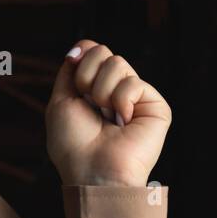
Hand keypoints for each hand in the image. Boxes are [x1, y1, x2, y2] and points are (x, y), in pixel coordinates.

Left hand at [45, 39, 171, 187]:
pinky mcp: (155, 106)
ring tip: (106, 116)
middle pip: (103, 52)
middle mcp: (115, 90)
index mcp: (93, 88)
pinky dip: (121, 101)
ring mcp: (136, 97)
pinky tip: (124, 121)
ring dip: (101, 92)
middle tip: (90, 104)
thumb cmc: (72, 143)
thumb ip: (70, 72)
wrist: (92, 170)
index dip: (82, 55)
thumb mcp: (60, 101)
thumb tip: (79, 47)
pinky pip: (134, 82)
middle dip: (87, 77)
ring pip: (117, 63)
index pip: (92, 50)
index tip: (74, 72)